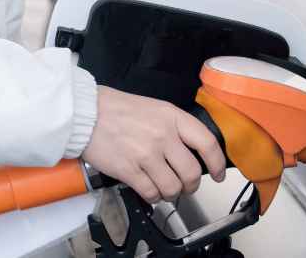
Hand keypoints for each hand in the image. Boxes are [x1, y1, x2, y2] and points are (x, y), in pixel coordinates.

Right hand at [82, 86, 225, 203]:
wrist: (86, 113)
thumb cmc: (118, 109)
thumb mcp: (155, 108)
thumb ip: (175, 127)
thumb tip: (192, 151)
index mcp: (172, 117)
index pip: (207, 143)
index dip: (218, 163)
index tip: (219, 174)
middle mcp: (163, 136)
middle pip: (192, 173)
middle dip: (191, 185)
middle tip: (186, 186)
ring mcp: (146, 154)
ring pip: (173, 188)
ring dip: (171, 193)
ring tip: (164, 188)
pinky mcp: (129, 170)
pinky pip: (151, 193)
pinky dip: (153, 197)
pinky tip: (149, 189)